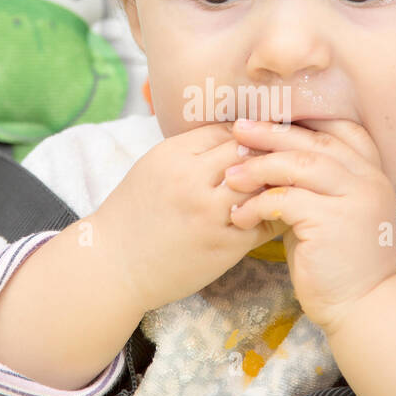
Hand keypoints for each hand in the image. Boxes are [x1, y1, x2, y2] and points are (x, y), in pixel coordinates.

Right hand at [91, 120, 280, 313]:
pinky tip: (275, 211)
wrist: (115, 265)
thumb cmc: (134, 214)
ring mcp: (210, 215)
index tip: (252, 144)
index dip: (244, 135)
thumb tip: (233, 134)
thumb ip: (190, 149)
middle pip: (248, 152)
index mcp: (173, 156)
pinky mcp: (224, 245)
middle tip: (278, 160)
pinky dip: (273, 214)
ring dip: (273, 183)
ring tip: (280, 184)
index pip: (227, 130)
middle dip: (265, 154)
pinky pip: (265, 221)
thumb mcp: (153, 167)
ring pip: (262, 184)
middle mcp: (192, 181)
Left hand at [223, 118, 395, 335]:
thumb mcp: (330, 213)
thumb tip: (268, 158)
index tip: (268, 119)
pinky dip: (257, 204)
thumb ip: (312, 185)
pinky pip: (285, 199)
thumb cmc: (338, 262)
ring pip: (299, 164)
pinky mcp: (332, 222)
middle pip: (314, 141)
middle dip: (271, 134)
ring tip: (230, 176)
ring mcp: (354, 199)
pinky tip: (239, 214)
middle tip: (237, 130)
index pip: (341, 129)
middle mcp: (368, 180)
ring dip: (258, 167)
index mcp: (371, 173)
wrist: (362, 306)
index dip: (302, 120)